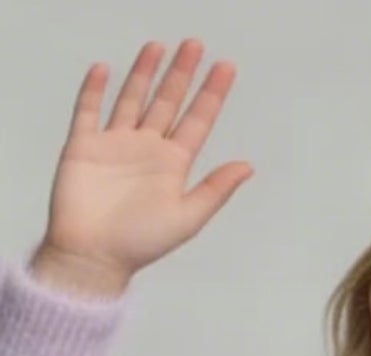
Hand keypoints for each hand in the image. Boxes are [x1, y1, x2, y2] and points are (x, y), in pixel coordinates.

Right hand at [38, 39, 252, 284]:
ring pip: (132, 99)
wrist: (93, 256)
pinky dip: (94, 90)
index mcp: (172, 166)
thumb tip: (248, 165)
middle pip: (167, 102)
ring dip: (144, 72)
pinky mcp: (83, 146)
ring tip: (157, 46)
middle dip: (181, 73)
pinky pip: (89, 111)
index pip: (197, 121)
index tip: (226, 67)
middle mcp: (146, 150)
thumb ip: (215, 190)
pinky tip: (104, 69)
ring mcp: (115, 145)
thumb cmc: (139, 244)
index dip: (211, 94)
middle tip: (195, 44)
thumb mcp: (187, 218)